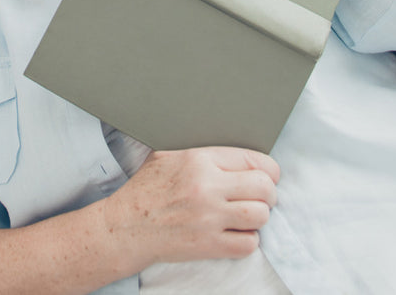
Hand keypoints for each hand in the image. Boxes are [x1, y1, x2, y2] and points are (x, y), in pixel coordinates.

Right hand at [103, 147, 278, 266]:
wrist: (127, 226)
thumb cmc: (146, 189)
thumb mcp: (168, 155)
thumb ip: (200, 151)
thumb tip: (230, 151)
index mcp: (199, 159)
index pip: (253, 159)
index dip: (268, 169)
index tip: (268, 176)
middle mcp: (208, 187)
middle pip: (264, 188)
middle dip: (269, 193)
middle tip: (262, 197)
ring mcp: (209, 218)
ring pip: (260, 215)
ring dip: (259, 217)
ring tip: (249, 215)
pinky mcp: (209, 245)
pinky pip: (248, 244)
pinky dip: (248, 240)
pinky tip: (237, 233)